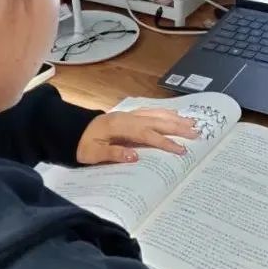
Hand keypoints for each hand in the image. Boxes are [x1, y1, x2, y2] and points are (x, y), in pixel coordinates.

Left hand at [77, 109, 198, 163]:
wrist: (71, 130)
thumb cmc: (82, 144)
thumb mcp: (93, 154)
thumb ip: (114, 154)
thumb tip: (135, 156)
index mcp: (119, 127)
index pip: (147, 135)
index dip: (165, 142)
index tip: (181, 150)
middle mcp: (127, 117)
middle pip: (157, 121)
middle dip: (177, 127)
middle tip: (196, 133)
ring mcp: (129, 114)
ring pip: (156, 114)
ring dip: (175, 118)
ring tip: (192, 123)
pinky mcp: (129, 115)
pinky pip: (151, 112)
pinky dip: (165, 113)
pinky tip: (174, 115)